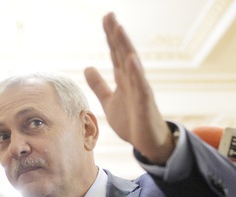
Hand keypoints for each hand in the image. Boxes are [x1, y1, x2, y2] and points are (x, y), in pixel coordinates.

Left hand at [84, 12, 172, 164]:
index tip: (105, 18)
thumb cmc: (131, 121)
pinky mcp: (145, 103)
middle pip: (122, 53)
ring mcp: (140, 90)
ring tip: (118, 28)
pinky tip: (130, 58)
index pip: (115, 53)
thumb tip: (87, 67)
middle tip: (109, 15)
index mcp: (123, 79)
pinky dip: (135, 72)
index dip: (110, 36)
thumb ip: (99, 85)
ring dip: (125, 46)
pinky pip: (140, 85)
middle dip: (116, 34)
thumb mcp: (109, 102)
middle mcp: (132, 80)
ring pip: (132, 64)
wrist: (147, 142)